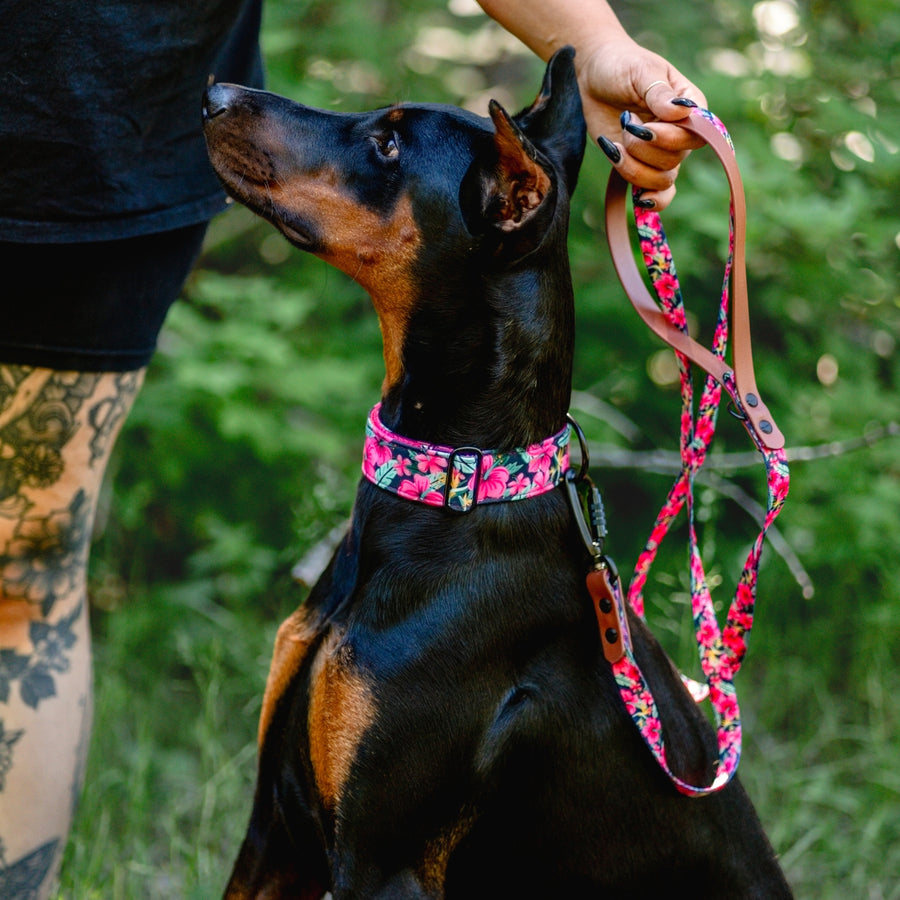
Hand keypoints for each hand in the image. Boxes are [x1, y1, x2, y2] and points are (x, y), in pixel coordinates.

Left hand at [577, 37, 707, 209]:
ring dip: (633, 166)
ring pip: (661, 180)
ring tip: (617, 142)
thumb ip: (659, 92)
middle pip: (675, 160)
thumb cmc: (621, 66)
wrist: (593, 78)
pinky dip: (649, 199)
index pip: (697, 135)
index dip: (671, 138)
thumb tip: (682, 111)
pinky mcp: (641, 166)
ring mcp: (661, 154)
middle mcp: (681, 134)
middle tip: (626, 122)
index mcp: (691, 107)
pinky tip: (639, 200)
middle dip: (643, 147)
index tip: (645, 126)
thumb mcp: (640, 71)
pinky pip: (656, 195)